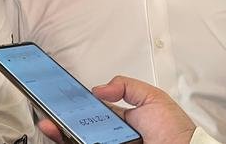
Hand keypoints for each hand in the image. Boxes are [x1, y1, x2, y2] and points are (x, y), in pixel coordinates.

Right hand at [38, 76, 195, 143]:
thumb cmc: (176, 132)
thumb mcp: (154, 98)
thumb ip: (127, 86)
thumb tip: (100, 88)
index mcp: (120, 120)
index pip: (91, 111)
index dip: (74, 104)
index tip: (61, 97)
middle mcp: (111, 136)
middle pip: (79, 127)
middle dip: (61, 117)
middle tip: (49, 111)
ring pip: (76, 140)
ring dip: (60, 132)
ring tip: (49, 124)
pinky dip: (69, 142)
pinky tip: (62, 135)